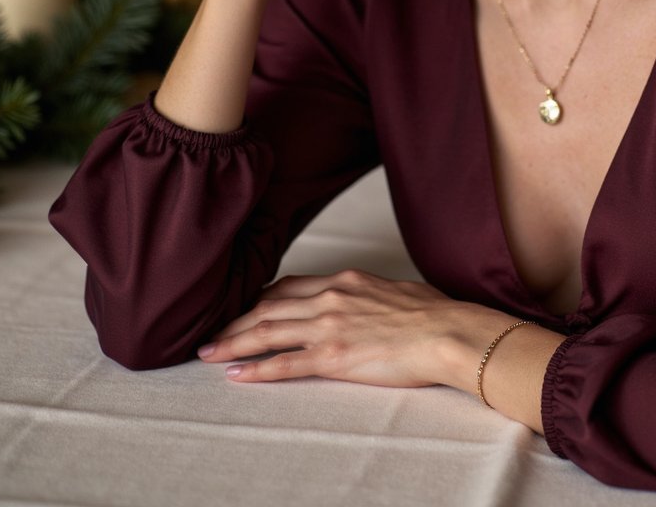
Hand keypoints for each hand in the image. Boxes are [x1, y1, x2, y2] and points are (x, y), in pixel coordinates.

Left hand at [196, 270, 511, 387]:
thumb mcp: (394, 290)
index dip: (261, 298)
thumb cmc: (433, 313)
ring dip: (233, 342)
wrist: (446, 331)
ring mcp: (329, 326)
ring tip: (209, 353)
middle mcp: (330, 298)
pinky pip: (284, 363)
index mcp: (346, 280)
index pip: (290, 286)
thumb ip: (369, 294)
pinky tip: (235, 374)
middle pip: (269, 306)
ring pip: (268, 331)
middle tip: (211, 331)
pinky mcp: (333, 357)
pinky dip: (255, 369)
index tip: (244, 306)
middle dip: (235, 320)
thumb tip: (369, 301)